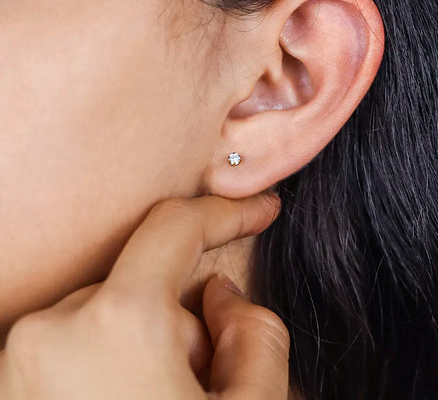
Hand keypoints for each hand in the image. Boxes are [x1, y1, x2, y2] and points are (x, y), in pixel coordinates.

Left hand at [0, 193, 288, 398]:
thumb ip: (257, 334)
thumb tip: (221, 297)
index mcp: (116, 325)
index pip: (177, 226)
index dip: (228, 210)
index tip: (260, 208)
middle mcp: (49, 330)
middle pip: (143, 283)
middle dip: (184, 317)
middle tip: (204, 377)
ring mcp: (16, 360)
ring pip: (108, 315)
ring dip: (145, 345)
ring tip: (161, 398)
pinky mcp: (7, 384)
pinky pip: (71, 344)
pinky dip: (106, 364)